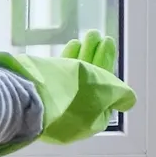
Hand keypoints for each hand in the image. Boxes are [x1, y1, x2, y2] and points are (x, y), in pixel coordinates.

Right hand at [0, 29, 135, 156]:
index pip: (106, 94)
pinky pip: (59, 78)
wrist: (25, 94)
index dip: (110, 68)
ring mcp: (55, 107)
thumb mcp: (104, 90)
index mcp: (89, 121)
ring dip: (84, 54)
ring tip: (88, 35)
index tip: (108, 44)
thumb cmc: (69, 93)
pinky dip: (67, 61)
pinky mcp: (40, 96)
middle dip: (97, 58)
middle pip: (91, 84)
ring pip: (75, 78)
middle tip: (99, 35)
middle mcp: (72, 117)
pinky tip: (72, 45)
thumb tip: (129, 99)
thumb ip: (119, 93)